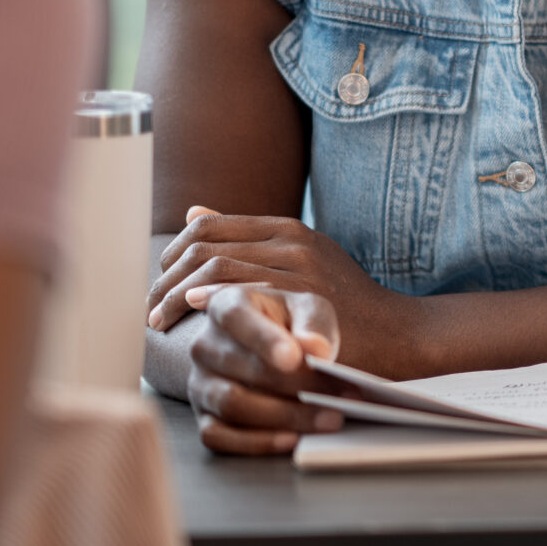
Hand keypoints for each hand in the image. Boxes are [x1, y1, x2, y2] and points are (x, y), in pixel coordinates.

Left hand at [148, 204, 414, 372]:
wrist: (396, 332)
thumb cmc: (342, 302)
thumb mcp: (302, 258)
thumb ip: (248, 238)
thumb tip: (193, 213)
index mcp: (287, 228)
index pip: (208, 228)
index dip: (173, 255)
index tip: (158, 283)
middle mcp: (291, 242)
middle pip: (205, 248)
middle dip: (166, 280)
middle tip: (150, 309)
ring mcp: (299, 269)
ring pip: (214, 269)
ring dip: (176, 297)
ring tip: (159, 323)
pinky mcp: (304, 299)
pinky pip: (243, 292)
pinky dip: (210, 300)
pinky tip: (195, 312)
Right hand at [186, 285, 346, 456]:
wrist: (273, 345)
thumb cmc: (292, 323)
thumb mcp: (310, 309)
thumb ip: (314, 324)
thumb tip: (315, 350)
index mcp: (226, 305)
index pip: (236, 319)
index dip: (264, 339)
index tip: (295, 358)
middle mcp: (204, 345)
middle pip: (243, 369)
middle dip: (295, 385)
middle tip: (340, 397)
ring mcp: (200, 383)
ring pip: (233, 405)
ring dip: (284, 416)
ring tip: (330, 418)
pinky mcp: (205, 416)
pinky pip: (220, 437)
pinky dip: (257, 442)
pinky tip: (293, 439)